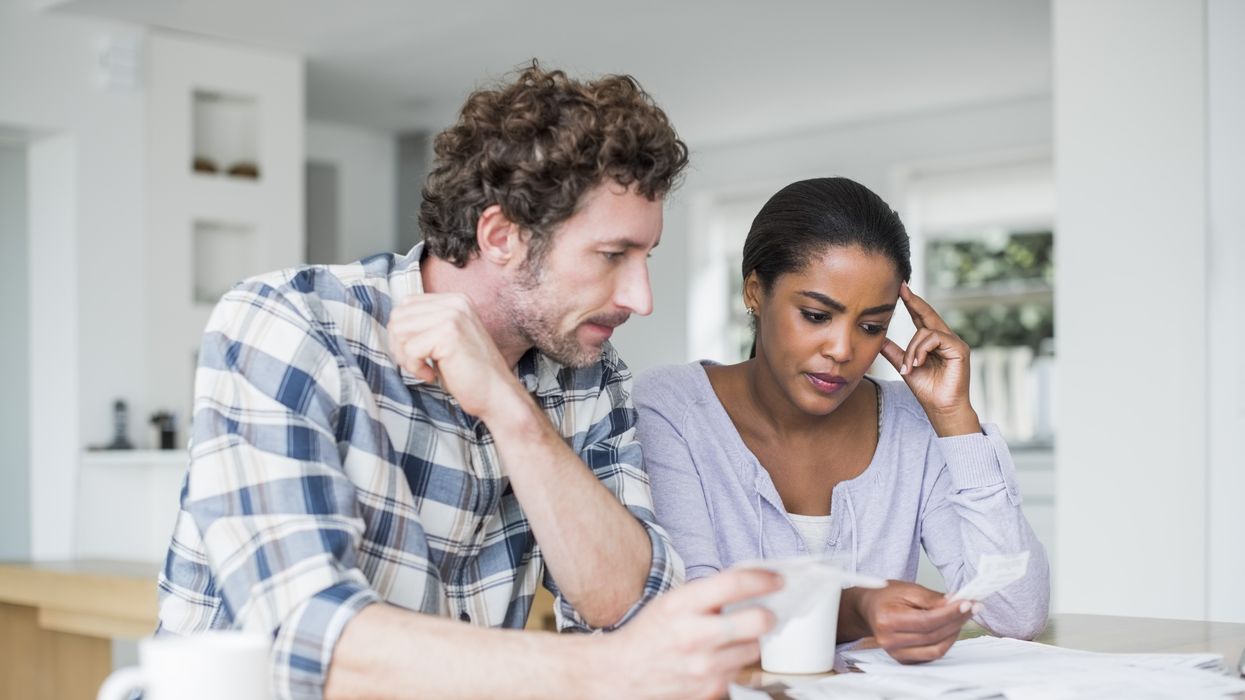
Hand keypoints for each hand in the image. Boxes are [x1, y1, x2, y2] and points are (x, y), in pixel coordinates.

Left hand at [387, 292, 522, 419]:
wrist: (496, 394)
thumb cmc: (469, 372)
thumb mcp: (446, 338)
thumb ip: (425, 323)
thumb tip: (392, 324)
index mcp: (455, 300)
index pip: (406, 305)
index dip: (403, 332)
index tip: (418, 352)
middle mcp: (455, 303)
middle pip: (399, 316)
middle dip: (399, 345)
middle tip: (418, 363)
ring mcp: (453, 316)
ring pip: (399, 331)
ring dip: (405, 357)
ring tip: (424, 368)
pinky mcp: (449, 334)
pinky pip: (410, 349)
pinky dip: (415, 368)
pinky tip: (432, 374)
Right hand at [592, 569, 781, 699]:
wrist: (620, 676)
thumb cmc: (647, 636)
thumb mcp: (671, 603)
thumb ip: (707, 594)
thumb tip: (750, 583)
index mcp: (680, 605)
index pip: (734, 584)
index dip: (763, 579)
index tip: (777, 580)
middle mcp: (693, 635)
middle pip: (757, 621)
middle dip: (767, 615)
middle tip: (765, 613)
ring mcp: (703, 667)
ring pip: (754, 649)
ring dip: (749, 642)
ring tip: (730, 639)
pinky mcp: (710, 690)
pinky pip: (740, 672)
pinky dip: (735, 664)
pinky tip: (718, 659)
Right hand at [855, 580, 973, 663]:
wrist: (869, 609)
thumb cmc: (885, 597)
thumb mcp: (907, 589)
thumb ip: (931, 598)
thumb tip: (954, 604)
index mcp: (887, 620)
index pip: (926, 621)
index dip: (950, 614)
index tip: (967, 604)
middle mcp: (890, 641)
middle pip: (933, 636)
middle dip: (956, 621)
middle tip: (971, 607)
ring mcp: (897, 653)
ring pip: (936, 649)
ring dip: (954, 633)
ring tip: (961, 617)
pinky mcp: (905, 660)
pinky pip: (932, 655)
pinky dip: (945, 642)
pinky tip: (950, 628)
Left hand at [880, 283, 980, 435]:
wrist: (940, 408)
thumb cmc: (926, 390)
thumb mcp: (905, 367)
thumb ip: (894, 352)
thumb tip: (879, 339)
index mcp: (934, 342)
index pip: (921, 318)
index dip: (912, 303)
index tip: (901, 288)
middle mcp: (946, 339)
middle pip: (928, 315)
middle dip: (914, 301)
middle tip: (901, 287)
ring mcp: (955, 343)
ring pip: (926, 331)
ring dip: (912, 349)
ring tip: (909, 366)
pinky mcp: (960, 349)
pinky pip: (935, 338)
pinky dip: (921, 351)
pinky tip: (917, 364)